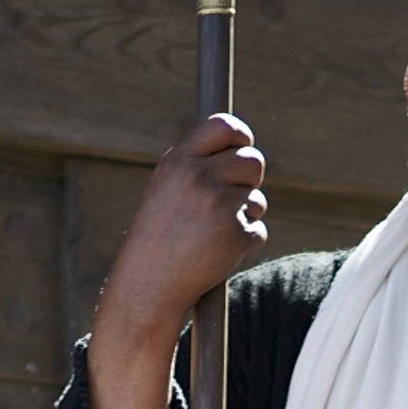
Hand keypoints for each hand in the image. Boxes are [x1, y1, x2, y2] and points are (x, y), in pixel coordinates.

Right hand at [96, 114, 267, 343]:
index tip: (243, 144)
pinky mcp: (237, 233)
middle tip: (226, 201)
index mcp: (179, 162)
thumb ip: (198, 165)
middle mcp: (199, 178)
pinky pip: (258, 230)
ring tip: (211, 231)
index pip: (223, 126)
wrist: (149, 282)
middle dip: (248, 180)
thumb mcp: (166, 188)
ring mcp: (220, 205)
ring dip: (245, 214)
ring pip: (257, 198)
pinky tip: (216, 251)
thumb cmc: (158, 235)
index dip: (240, 135)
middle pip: (253, 161)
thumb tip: (240, 145)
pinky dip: (243, 242)